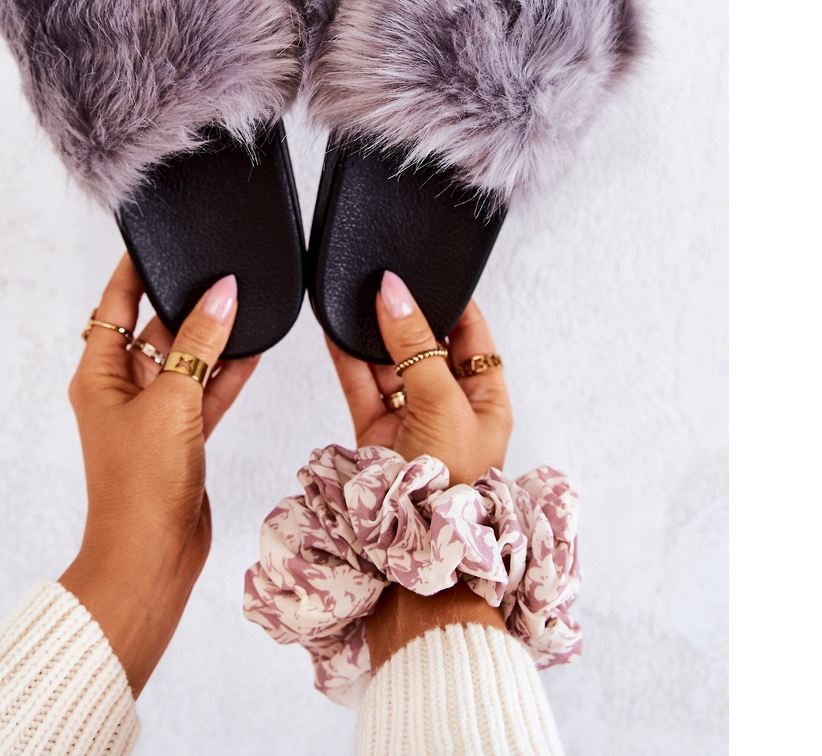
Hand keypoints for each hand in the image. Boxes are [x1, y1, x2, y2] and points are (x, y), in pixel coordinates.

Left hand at [59, 254, 258, 694]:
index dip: (135, 270)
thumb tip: (223, 294)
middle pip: (156, 330)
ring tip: (245, 302)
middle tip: (219, 268)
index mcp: (99, 375)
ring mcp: (154, 415)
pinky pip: (207, 393)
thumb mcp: (171, 401)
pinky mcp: (182, 438)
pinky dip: (228, 374)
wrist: (152, 557)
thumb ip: (200, 344)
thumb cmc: (141, 484)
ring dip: (213, 338)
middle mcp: (123, 390)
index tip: (158, 238)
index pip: (115, 305)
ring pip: (187, 361)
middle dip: (186, 302)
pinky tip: (255, 349)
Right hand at [326, 271, 514, 669]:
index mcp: (485, 398)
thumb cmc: (451, 484)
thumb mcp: (443, 402)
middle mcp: (448, 405)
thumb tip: (393, 291)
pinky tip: (336, 327)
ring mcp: (409, 418)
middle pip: (425, 344)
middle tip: (385, 276)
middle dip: (405, 313)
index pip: (472, 336)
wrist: (416, 552)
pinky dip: (347, 357)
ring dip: (372, 332)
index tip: (429, 268)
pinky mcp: (374, 432)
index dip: (452, 301)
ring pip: (388, 362)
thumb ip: (415, 344)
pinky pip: (359, 385)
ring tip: (355, 293)